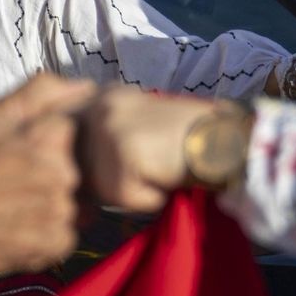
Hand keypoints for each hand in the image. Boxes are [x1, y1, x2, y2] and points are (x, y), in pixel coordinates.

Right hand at [0, 73, 96, 275]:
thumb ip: (41, 93)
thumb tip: (86, 85)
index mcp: (52, 137)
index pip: (73, 130)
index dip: (46, 137)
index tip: (20, 149)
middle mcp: (65, 174)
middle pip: (73, 166)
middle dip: (50, 168)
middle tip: (9, 177)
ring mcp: (62, 213)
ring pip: (71, 200)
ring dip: (50, 200)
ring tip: (9, 201)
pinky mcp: (54, 245)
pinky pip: (64, 233)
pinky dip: (45, 230)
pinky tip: (13, 224)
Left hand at [77, 87, 228, 212]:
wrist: (228, 138)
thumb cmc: (188, 139)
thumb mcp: (137, 127)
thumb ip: (103, 141)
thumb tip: (74, 174)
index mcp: (100, 96)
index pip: (68, 141)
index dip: (85, 165)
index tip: (123, 170)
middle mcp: (98, 106)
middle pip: (80, 168)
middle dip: (109, 180)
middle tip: (148, 168)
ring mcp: (108, 129)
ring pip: (101, 188)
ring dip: (130, 191)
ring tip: (160, 169)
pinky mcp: (124, 154)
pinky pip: (125, 199)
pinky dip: (149, 198)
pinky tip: (168, 176)